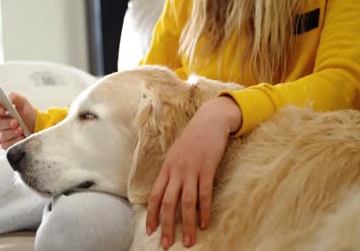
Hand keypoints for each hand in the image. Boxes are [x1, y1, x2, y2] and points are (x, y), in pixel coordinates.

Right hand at [0, 92, 35, 148]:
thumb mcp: (25, 105)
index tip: (3, 110)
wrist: (37, 127)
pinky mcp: (7, 144)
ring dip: (12, 132)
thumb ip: (17, 99)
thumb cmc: (28, 116)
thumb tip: (10, 96)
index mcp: (1, 113)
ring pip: (1, 135)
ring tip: (21, 130)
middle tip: (16, 122)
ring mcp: (3, 135)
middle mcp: (0, 124)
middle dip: (7, 123)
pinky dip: (14, 141)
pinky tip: (21, 138)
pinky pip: (6, 144)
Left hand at [145, 96, 241, 248]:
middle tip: (165, 244)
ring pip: (186, 202)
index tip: (150, 230)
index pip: (154, 196)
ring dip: (186, 224)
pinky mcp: (207, 168)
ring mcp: (192, 170)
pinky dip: (204, 210)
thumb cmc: (193, 139)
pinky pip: (205, 194)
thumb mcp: (176, 154)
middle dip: (166, 225)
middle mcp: (176, 171)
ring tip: (187, 241)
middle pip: (168, 203)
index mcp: (166, 168)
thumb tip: (167, 190)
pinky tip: (204, 224)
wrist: (209, 121)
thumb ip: (171, 172)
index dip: (151, 215)